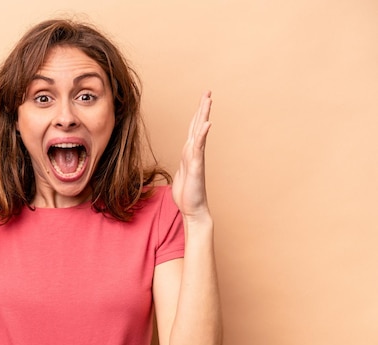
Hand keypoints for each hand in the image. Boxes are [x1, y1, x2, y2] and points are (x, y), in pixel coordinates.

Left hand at [172, 91, 211, 219]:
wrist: (193, 209)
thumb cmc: (187, 193)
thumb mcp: (182, 172)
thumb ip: (185, 161)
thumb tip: (186, 155)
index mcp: (190, 152)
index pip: (194, 128)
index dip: (197, 113)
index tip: (203, 99)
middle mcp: (194, 152)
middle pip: (198, 125)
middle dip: (202, 108)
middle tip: (208, 91)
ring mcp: (196, 158)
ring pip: (200, 132)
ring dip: (203, 115)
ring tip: (208, 100)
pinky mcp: (196, 165)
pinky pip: (199, 147)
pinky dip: (202, 135)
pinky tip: (206, 124)